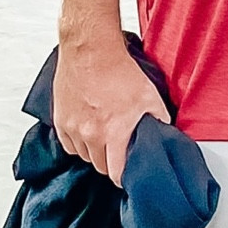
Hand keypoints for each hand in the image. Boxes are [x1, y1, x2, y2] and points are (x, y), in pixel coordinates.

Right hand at [53, 35, 169, 185]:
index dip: (125, 177)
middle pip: (100, 167)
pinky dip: (78, 142)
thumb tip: (167, 133)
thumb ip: (159, 119)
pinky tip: (87, 131)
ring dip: (94, 152)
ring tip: (103, 137)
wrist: (90, 50)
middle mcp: (90, 135)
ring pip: (84, 156)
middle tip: (119, 152)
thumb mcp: (149, 95)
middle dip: (111, 163)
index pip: (117, 173)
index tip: (128, 175)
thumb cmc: (118, 70)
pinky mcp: (60, 120)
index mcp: (114, 133)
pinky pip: (69, 144)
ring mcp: (73, 128)